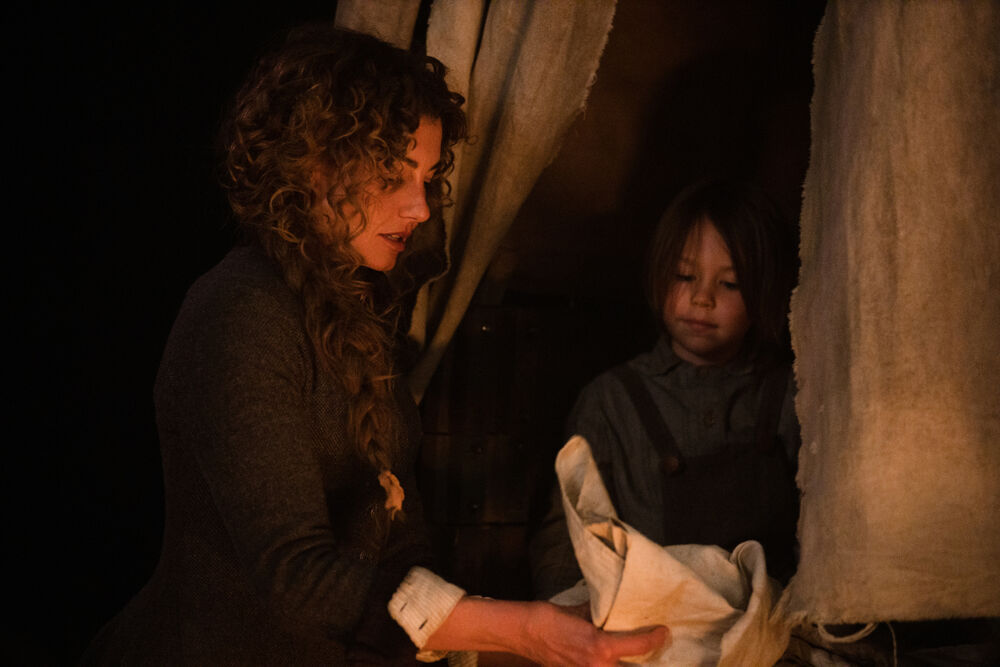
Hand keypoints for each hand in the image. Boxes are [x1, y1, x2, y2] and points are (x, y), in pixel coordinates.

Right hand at [516, 601, 668, 665]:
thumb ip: (602, 615)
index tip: (663, 631)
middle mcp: (598, 666)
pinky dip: (610, 666)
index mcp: (601, 647)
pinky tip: (613, 661)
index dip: (656, 638)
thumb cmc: (549, 618)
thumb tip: (616, 610)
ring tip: (637, 658)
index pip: (640, 646)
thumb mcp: (580, 611)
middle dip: (648, 663)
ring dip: (627, 665)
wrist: (524, 633)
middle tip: (657, 650)